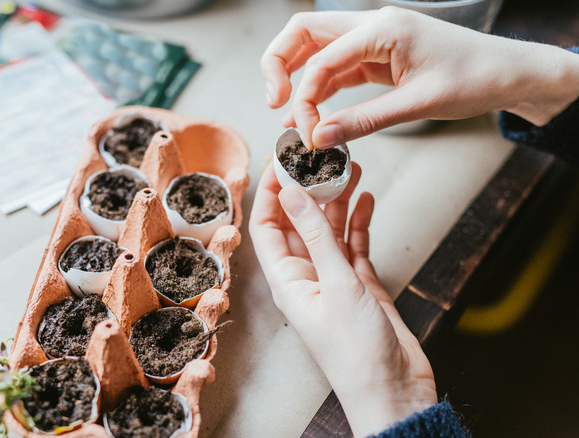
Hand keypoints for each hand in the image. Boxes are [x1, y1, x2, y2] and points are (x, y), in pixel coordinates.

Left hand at [249, 162, 436, 436]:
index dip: (271, 191)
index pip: (267, 226)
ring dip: (338, 200)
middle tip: (323, 156)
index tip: (284, 159)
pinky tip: (366, 198)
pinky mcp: (360, 284)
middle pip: (300, 222)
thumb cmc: (357, 351)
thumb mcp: (336, 283)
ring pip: (330, 229)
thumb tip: (290, 192)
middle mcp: (306, 276)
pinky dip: (360, 221)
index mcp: (286, 279)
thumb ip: (316, 235)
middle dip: (309, 188)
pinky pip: (354, 244)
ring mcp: (333, 279)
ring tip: (350, 167)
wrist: (394, 390)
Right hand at [261, 7, 578, 148]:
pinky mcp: (377, 55)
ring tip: (284, 111)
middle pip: (305, 33)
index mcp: (383, 29)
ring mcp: (373, 39)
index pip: (322, 59)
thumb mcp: (418, 105)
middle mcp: (372, 26)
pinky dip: (319, 88)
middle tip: (274, 102)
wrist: (508, 72)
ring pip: (316, 47)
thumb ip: (363, 121)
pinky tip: (310, 114)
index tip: (306, 132)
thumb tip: (320, 138)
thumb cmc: (474, 78)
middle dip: (279, 64)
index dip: (304, 97)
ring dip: (295, 75)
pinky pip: (336, 67)